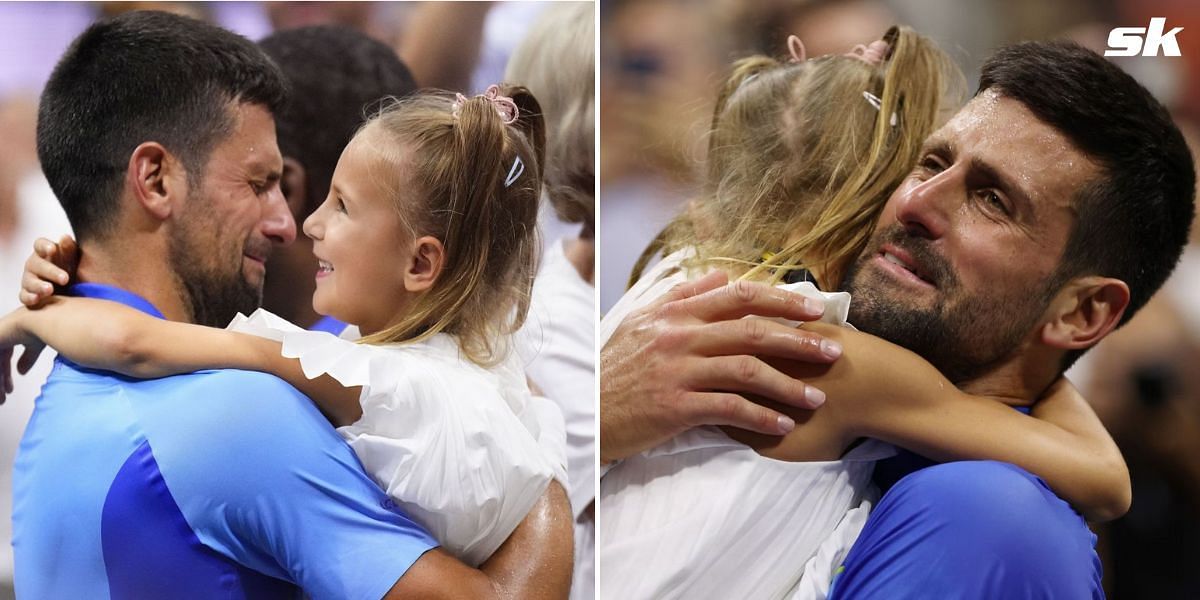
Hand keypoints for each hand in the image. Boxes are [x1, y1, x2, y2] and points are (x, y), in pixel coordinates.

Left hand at [0, 306, 44, 403]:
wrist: (48, 319)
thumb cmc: (50, 327)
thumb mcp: (36, 347)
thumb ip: (28, 357)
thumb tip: (21, 371)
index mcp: (10, 335)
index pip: (3, 359)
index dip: (5, 376)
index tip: (8, 390)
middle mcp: (1, 335)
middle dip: (1, 381)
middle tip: (3, 398)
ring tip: (2, 399)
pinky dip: (0, 377)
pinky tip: (2, 387)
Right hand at [20, 235, 77, 306]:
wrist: (70, 287)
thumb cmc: (69, 267)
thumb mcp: (72, 257)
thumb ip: (68, 248)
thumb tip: (65, 237)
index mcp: (44, 252)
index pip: (40, 245)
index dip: (45, 246)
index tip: (53, 249)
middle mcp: (34, 264)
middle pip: (37, 265)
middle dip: (51, 271)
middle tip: (65, 278)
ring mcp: (29, 279)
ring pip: (30, 282)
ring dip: (39, 286)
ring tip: (50, 290)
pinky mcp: (28, 294)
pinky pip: (24, 296)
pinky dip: (30, 298)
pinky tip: (37, 299)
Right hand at [600, 271, 842, 462]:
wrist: (587, 412)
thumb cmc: (617, 367)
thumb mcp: (643, 321)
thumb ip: (684, 295)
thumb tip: (724, 273)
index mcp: (675, 312)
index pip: (738, 296)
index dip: (781, 301)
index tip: (815, 310)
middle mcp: (679, 335)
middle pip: (751, 330)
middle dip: (798, 339)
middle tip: (833, 350)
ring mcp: (677, 370)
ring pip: (746, 370)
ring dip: (788, 384)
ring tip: (817, 397)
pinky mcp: (676, 405)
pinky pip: (729, 408)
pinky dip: (761, 416)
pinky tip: (784, 425)